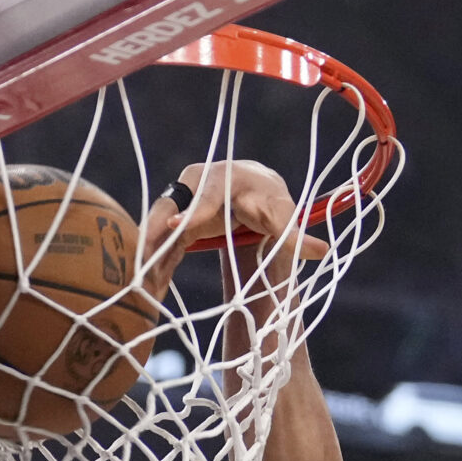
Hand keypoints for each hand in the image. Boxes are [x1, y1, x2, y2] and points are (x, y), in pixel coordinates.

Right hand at [147, 161, 327, 279]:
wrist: (254, 188)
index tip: (177, 228)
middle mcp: (197, 181)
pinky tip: (148, 282)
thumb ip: (294, 236)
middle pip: (172, 207)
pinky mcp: (174, 215)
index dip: (192, 213)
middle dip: (158, 232)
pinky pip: (160, 236)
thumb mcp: (282, 216)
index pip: (206, 197)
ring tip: (140, 279)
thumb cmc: (270, 202)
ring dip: (149, 249)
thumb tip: (322, 250)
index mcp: (225, 178)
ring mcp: (181, 197)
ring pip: (159, 221)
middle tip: (145, 258)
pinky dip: (154, 257)